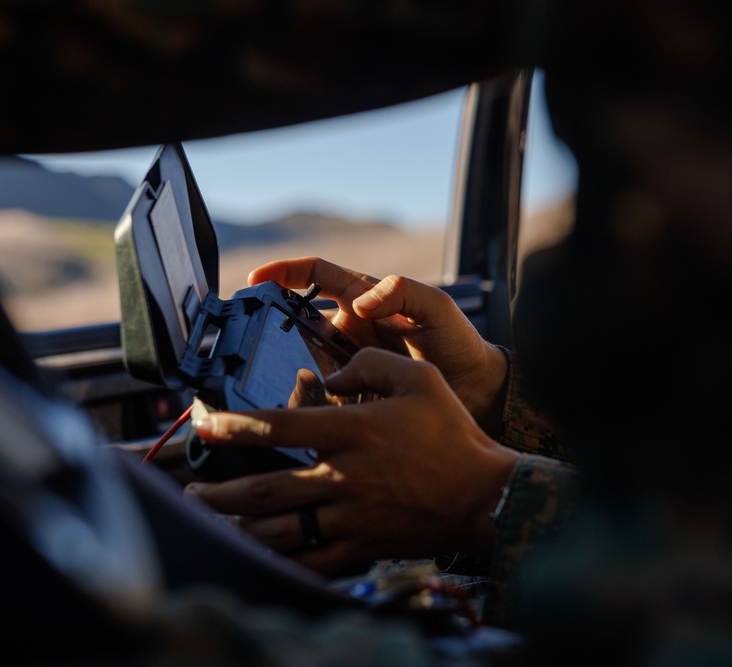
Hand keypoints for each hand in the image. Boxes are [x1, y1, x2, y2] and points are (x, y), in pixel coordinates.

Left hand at [190, 348, 519, 573]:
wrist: (483, 495)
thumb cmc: (451, 432)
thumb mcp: (418, 377)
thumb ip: (368, 365)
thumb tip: (328, 373)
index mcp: (353, 431)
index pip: (279, 426)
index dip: (233, 426)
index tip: (204, 426)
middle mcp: (344, 475)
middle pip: (266, 489)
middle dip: (220, 493)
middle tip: (192, 492)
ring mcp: (351, 516)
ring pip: (280, 530)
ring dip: (238, 527)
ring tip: (213, 521)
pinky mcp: (362, 545)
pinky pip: (309, 559)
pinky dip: (277, 558)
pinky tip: (256, 552)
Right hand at [249, 257, 508, 433]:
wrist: (481, 394)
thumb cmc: (459, 344)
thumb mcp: (437, 308)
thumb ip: (403, 292)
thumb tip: (361, 301)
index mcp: (364, 299)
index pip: (316, 275)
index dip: (284, 272)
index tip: (256, 279)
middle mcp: (350, 330)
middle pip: (298, 320)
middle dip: (273, 325)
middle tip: (251, 337)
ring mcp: (349, 363)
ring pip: (303, 359)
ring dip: (285, 365)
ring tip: (269, 375)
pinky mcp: (352, 395)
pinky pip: (321, 393)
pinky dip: (306, 397)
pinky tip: (297, 406)